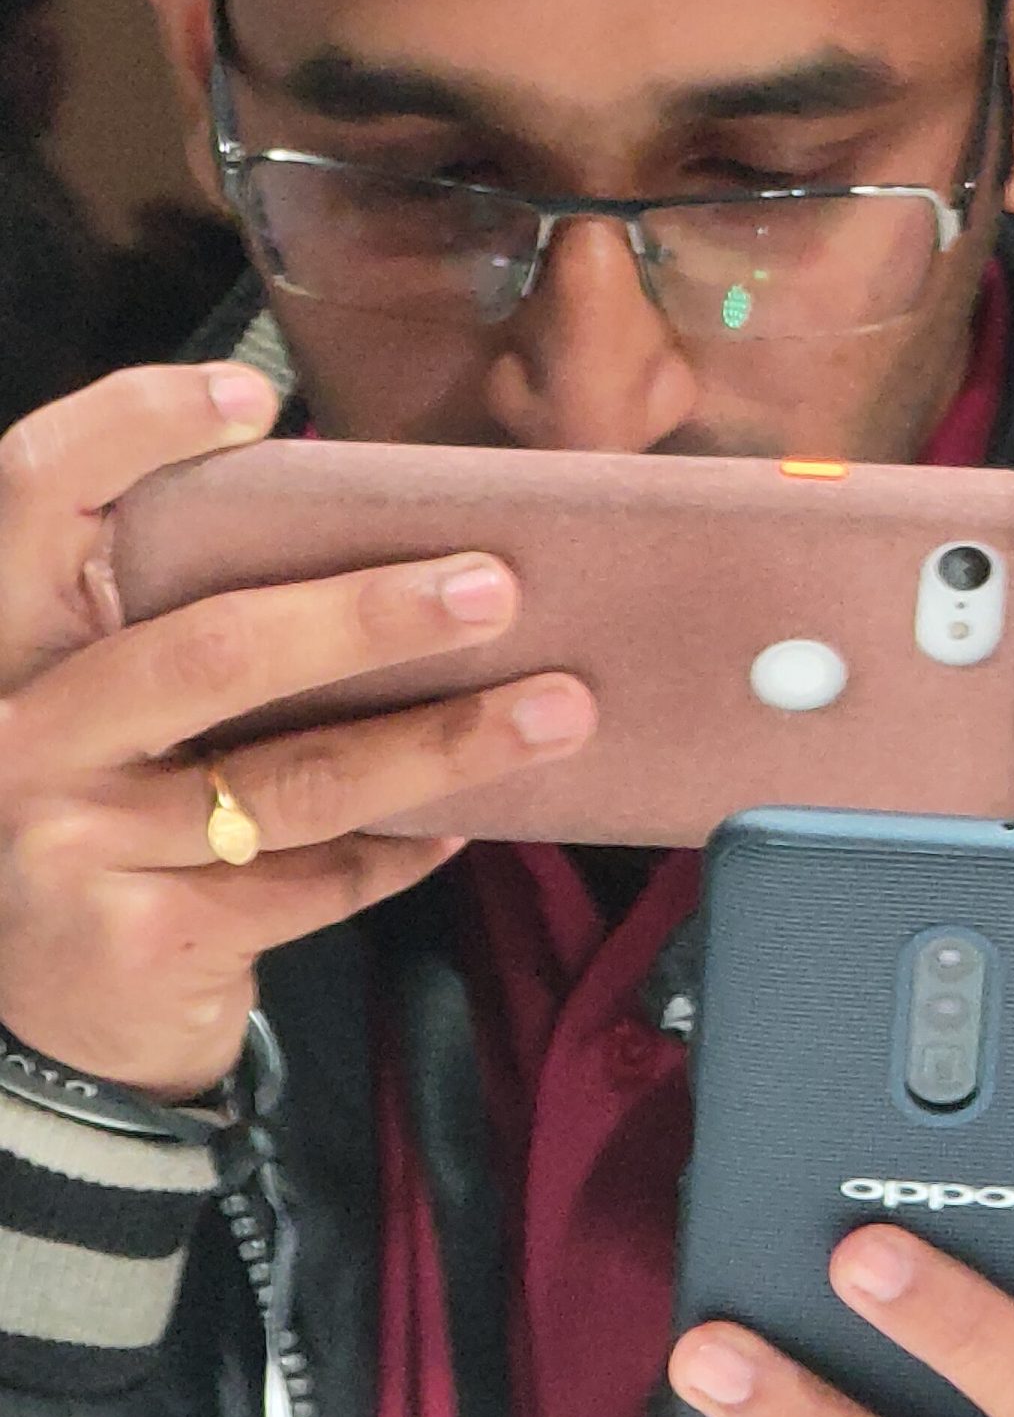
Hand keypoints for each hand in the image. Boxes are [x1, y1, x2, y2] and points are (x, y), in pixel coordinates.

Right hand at [0, 365, 595, 1097]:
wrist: (51, 1022)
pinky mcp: (143, 932)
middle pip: (212, 649)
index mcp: (6, 644)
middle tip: (495, 587)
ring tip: (555, 708)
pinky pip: (316, 877)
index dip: (129, 430)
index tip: (250, 394)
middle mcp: (17, 731)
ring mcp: (72, 837)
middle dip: (368, 615)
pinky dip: (404, 851)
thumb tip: (389, 551)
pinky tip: (471, 823)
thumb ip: (183, 628)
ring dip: (441, 740)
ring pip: (292, 777)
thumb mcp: (107, 713)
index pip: (32, 499)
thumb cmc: (108, 822)